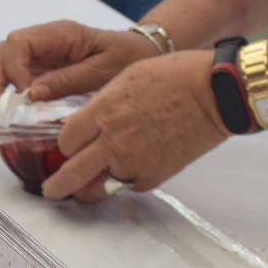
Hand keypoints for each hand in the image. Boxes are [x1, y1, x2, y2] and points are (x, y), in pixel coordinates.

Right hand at [0, 20, 159, 115]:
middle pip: (2, 53)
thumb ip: (69, 80)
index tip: (21, 95)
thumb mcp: (106, 70)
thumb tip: (31, 93)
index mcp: (59, 34)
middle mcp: (42, 40)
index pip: (20, 44)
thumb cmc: (129, 58)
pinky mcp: (36, 68)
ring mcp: (37, 54)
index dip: (13, 69)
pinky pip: (6, 73)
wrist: (143, 53)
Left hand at [42, 51, 227, 201]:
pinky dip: (126, 182)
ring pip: (99, 188)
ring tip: (84, 191)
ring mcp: (134, 161)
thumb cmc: (174, 76)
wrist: (216, 93)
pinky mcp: (157, 175)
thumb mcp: (124, 78)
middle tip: (51, 191)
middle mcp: (113, 141)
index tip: (66, 147)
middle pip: (71, 174)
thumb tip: (86, 121)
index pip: (64, 141)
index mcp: (102, 113)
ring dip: (90, 189)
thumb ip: (101, 104)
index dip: (63, 145)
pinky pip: (131, 186)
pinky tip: (127, 173)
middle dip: (57, 186)